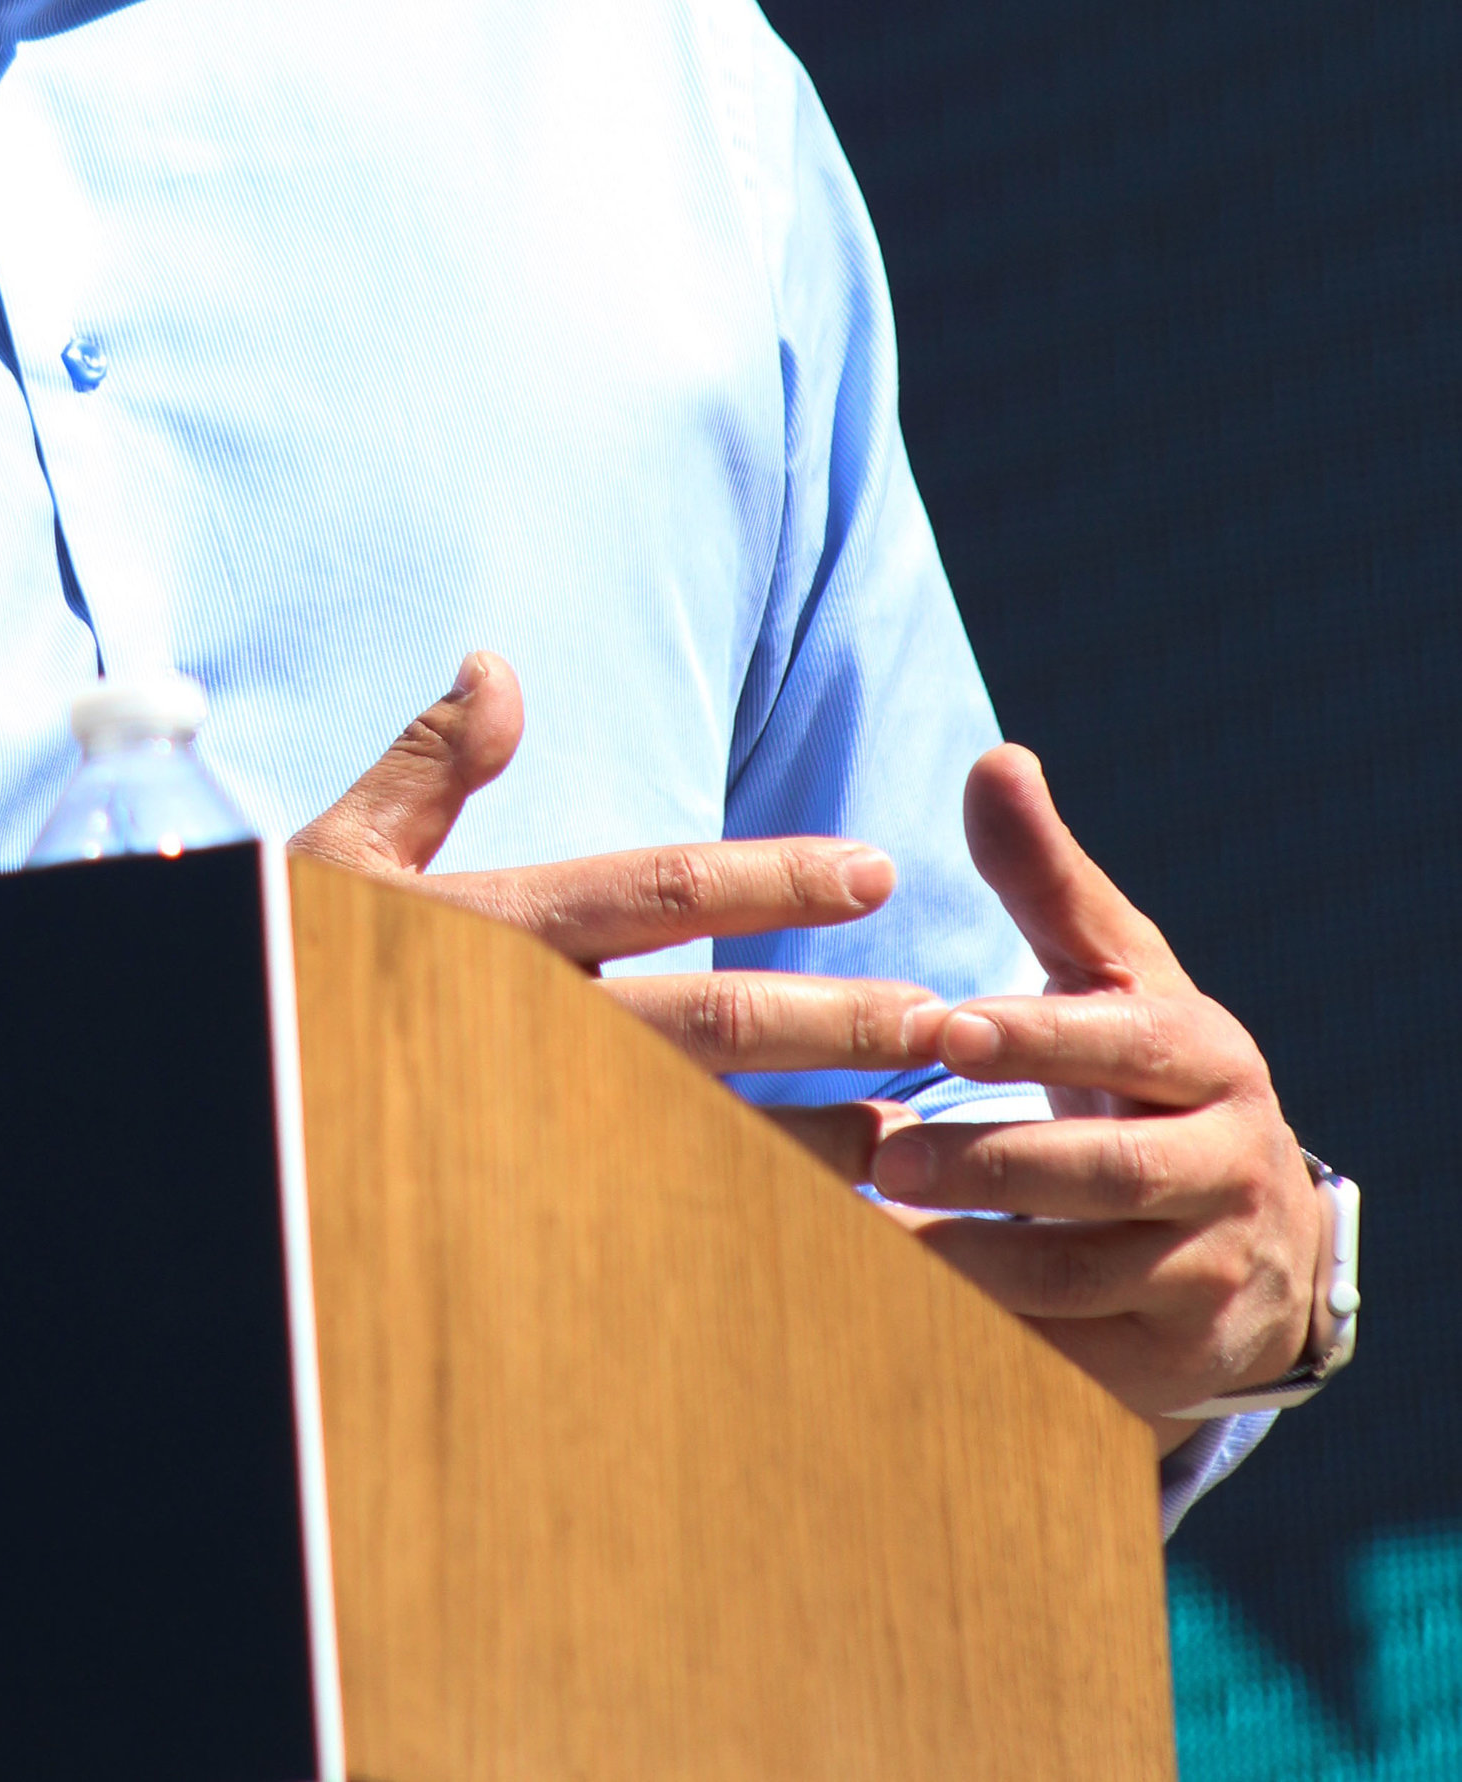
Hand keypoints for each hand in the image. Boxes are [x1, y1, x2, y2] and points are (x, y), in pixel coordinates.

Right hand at [290, 651, 946, 1176]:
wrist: (216, 1102)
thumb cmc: (279, 964)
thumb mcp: (341, 852)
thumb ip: (429, 766)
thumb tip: (496, 664)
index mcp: (493, 930)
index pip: (656, 892)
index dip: (772, 880)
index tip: (874, 870)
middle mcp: (525, 1027)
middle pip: (709, 1020)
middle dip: (836, 1017)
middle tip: (950, 1014)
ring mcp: (530, 1125)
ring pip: (704, 1135)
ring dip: (819, 1138)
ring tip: (922, 1134)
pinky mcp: (523, 1206)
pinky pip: (659, 1218)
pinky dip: (749, 1227)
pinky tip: (827, 1238)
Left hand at [869, 745, 1326, 1442]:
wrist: (1253, 1235)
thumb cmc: (1142, 1069)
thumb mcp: (1110, 972)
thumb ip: (1046, 877)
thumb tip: (996, 758)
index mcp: (1203, 1056)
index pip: (1123, 1041)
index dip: (1035, 1037)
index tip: (944, 1027)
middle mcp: (1222, 1163)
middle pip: (1102, 1172)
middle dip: (988, 1164)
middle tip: (879, 1156)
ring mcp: (1204, 1270)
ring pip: (1076, 1274)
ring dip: (966, 1261)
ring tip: (863, 1232)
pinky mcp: (1171, 1359)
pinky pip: (1068, 1353)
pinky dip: (983, 1336)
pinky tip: (894, 1311)